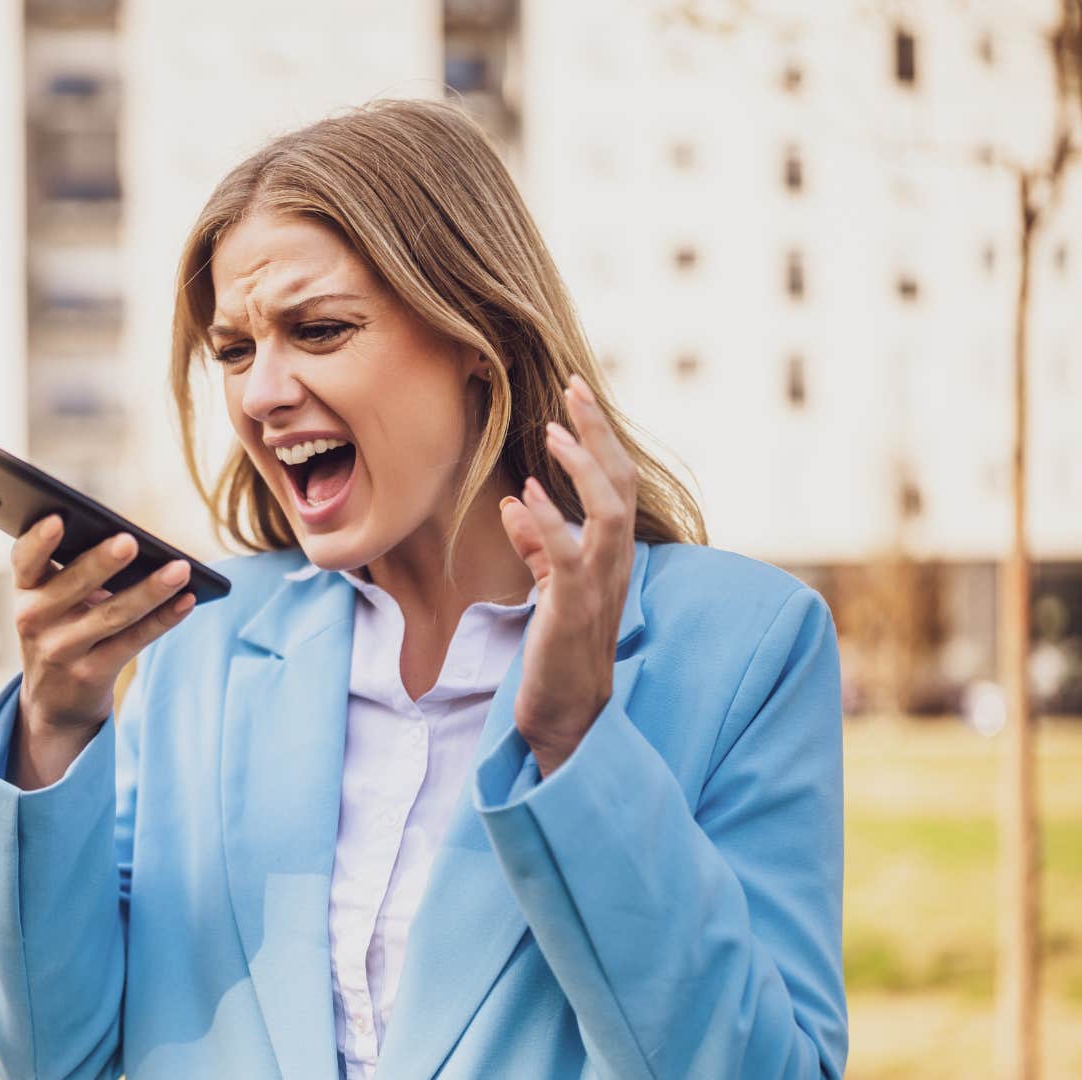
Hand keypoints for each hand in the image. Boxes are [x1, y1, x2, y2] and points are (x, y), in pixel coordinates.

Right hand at [8, 516, 196, 788]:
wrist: (53, 701)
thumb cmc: (60, 629)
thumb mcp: (50, 603)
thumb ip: (74, 573)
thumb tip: (133, 546)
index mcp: (26, 590)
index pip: (25, 559)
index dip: (39, 540)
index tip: (57, 518)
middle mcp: (35, 620)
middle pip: (74, 585)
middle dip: (103, 562)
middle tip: (130, 541)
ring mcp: (62, 650)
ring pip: (113, 614)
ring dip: (150, 590)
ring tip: (180, 569)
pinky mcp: (91, 674)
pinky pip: (134, 641)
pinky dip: (163, 619)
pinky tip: (186, 599)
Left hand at [497, 374, 637, 776]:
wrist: (565, 715)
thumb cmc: (558, 651)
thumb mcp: (549, 588)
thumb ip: (538, 545)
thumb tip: (514, 501)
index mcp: (611, 554)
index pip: (616, 482)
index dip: (600, 437)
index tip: (575, 395)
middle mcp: (615, 564)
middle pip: (620, 484)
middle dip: (599, 433)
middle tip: (574, 387)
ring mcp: (599, 587)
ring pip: (609, 513)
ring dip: (581, 470)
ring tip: (553, 432)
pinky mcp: (573, 611)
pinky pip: (569, 558)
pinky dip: (549, 523)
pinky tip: (524, 496)